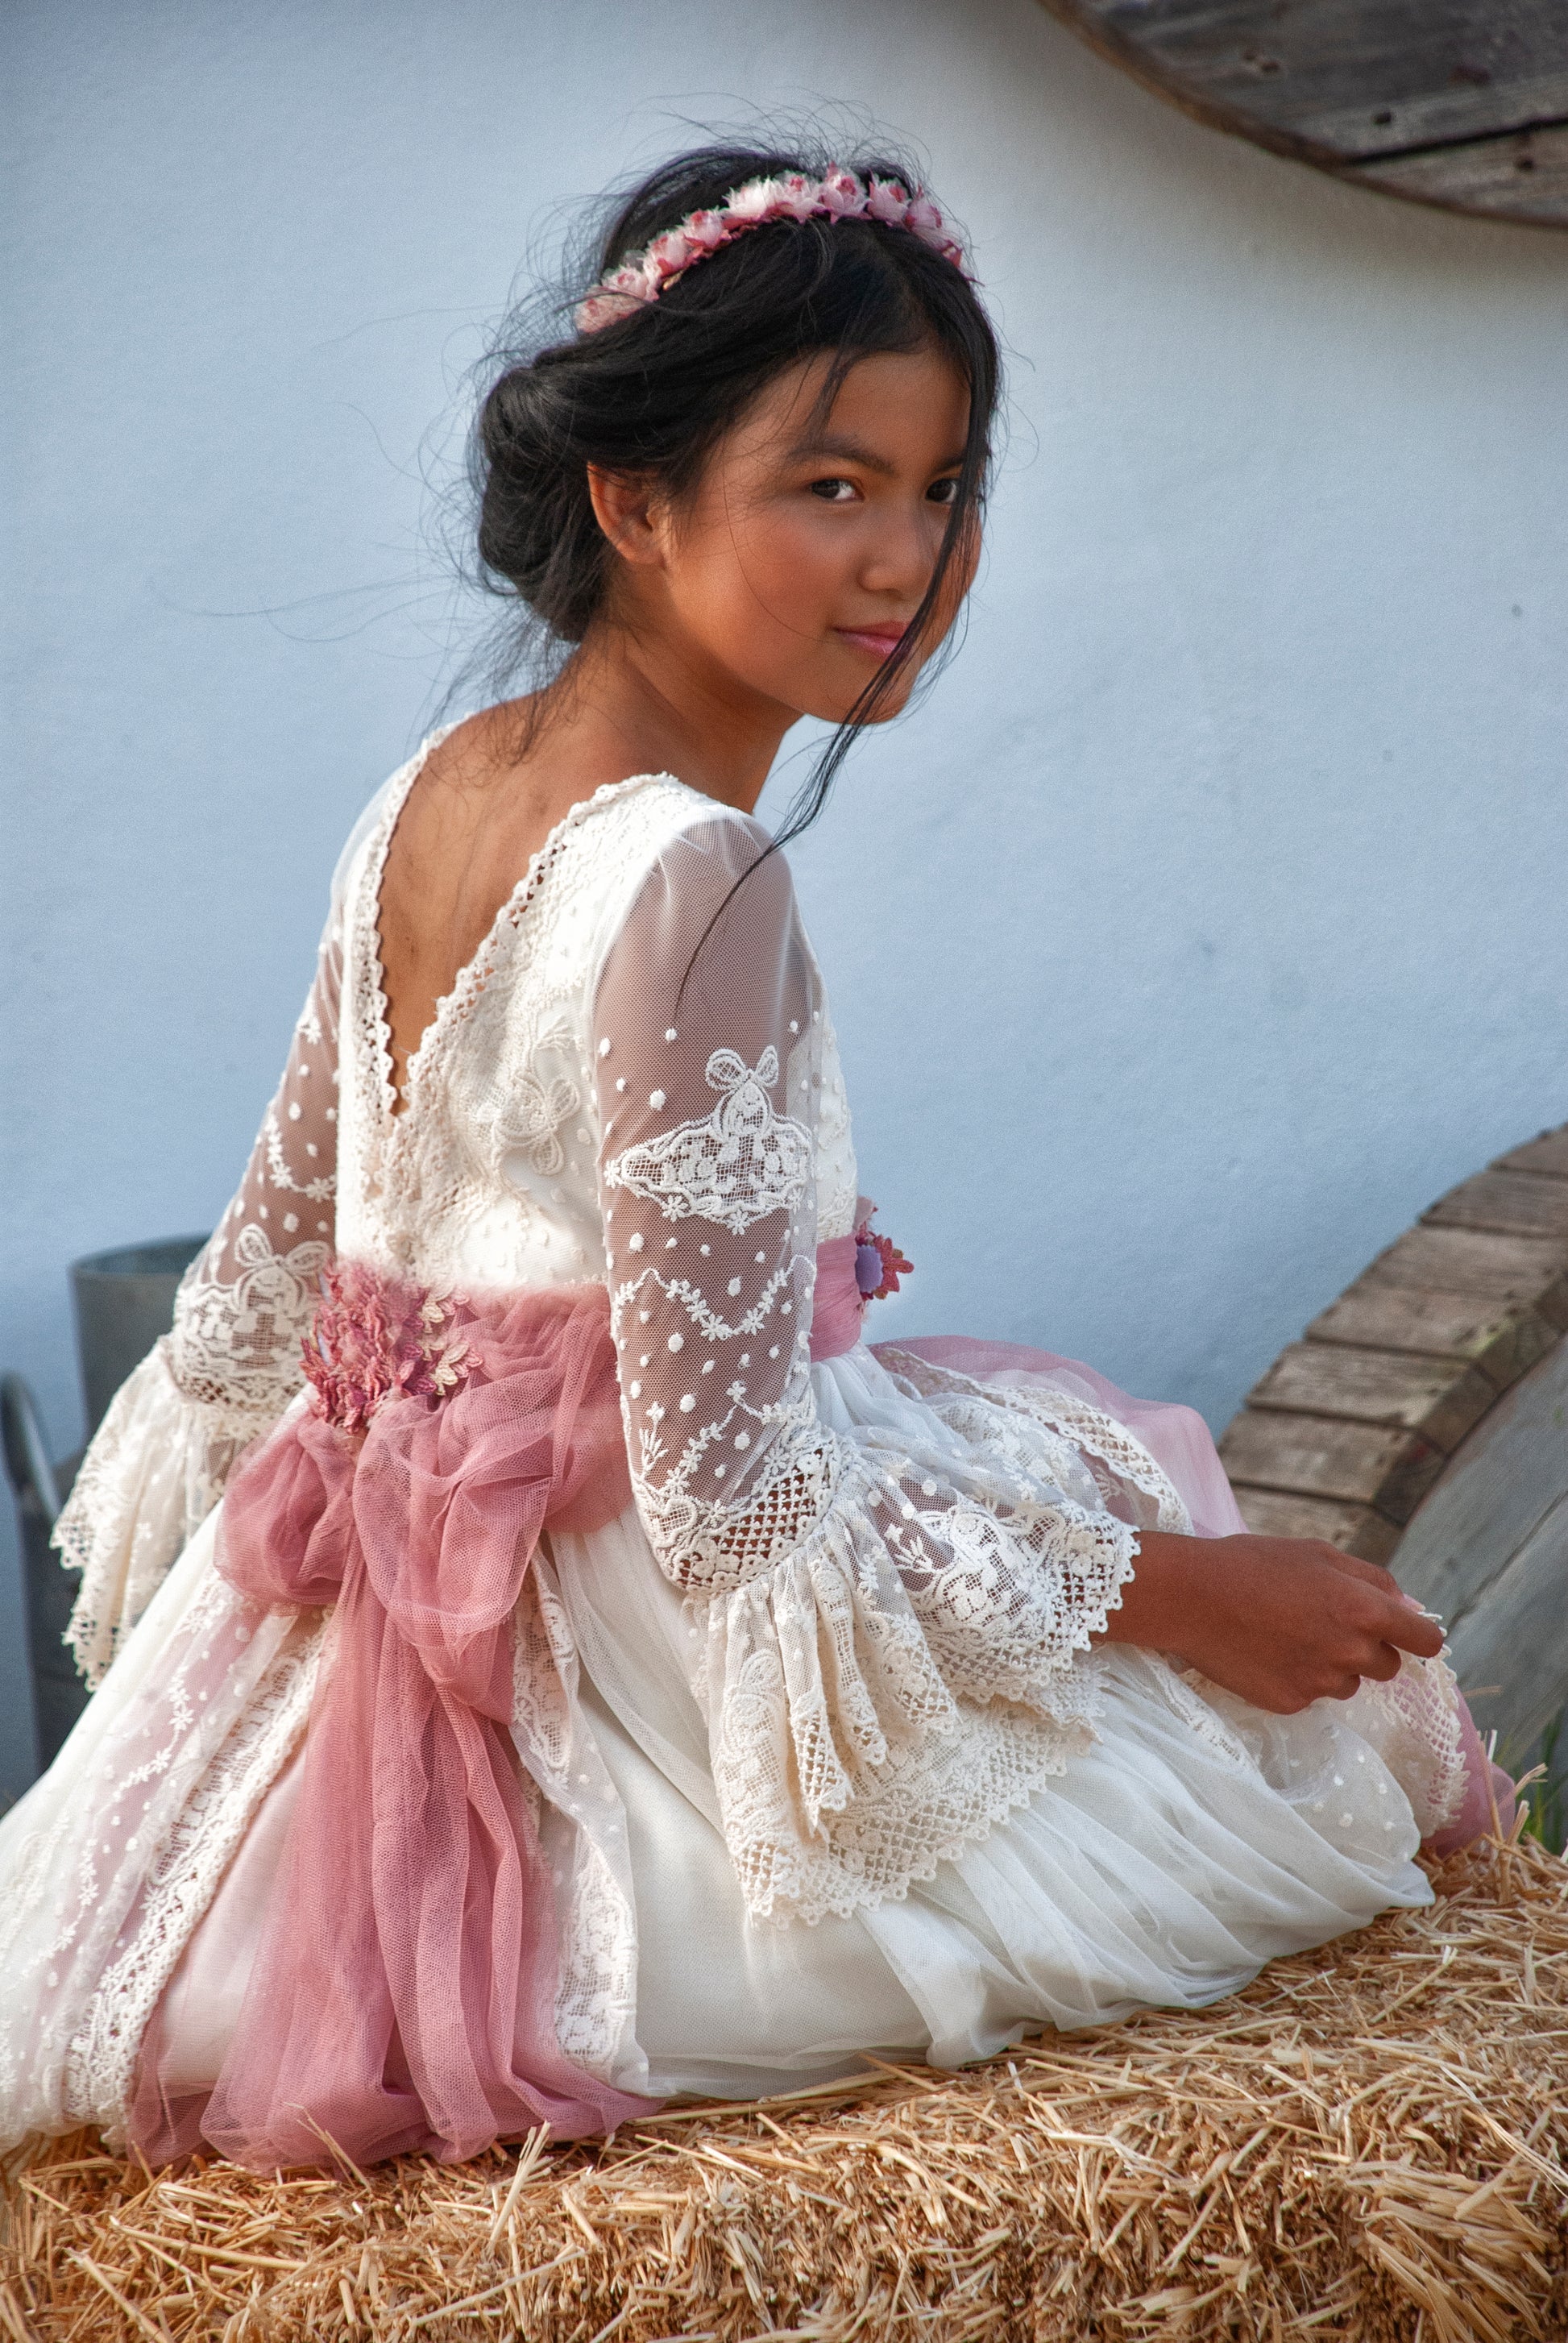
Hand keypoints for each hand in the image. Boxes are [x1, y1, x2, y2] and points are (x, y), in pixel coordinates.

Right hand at [1098, 1531, 1444, 1714]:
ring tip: (1288, 1636)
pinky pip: (1311, 1695)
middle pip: (1388, 1667)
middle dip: (1368, 1648)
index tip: (1406, 1634)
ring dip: (1332, 1665)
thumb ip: (1372, 1579)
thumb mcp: (1318, 1553)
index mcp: (1364, 1609)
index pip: (1426, 1641)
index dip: (1420, 1637)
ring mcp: (1321, 1682)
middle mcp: (1350, 1651)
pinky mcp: (1292, 1703)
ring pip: (1348, 1682)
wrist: (1191, 1597)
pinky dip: (1297, 1677)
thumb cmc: (1253, 1564)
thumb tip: (1407, 1605)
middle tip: (1326, 1625)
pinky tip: (1267, 1653)